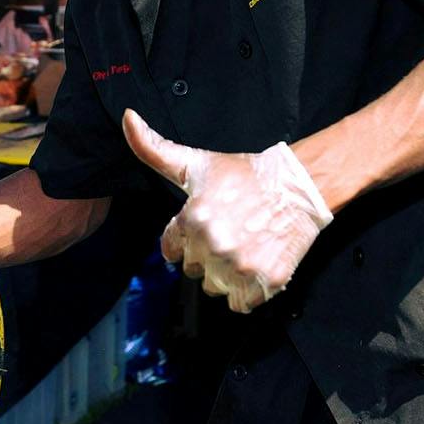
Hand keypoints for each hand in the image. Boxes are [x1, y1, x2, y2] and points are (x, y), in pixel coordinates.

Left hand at [123, 110, 332, 313]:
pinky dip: (247, 291)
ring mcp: (241, 265)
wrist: (296, 186)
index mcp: (192, 219)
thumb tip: (127, 118)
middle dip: (206, 256)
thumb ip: (153, 149)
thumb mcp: (196, 163)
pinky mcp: (266, 280)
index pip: (171, 251)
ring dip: (225, 275)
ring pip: (215, 289)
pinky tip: (255, 262)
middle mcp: (214, 245)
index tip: (205, 227)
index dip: (186, 240)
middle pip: (193, 271)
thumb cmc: (245, 175)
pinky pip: (241, 304)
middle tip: (229, 233)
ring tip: (242, 246)